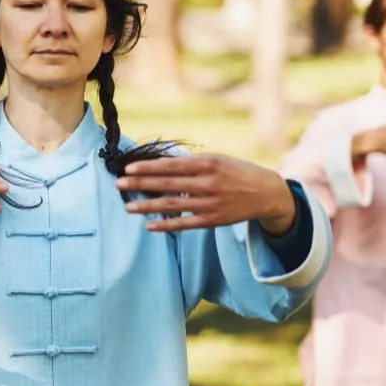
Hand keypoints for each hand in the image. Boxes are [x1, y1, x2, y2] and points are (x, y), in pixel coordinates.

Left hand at [116, 154, 295, 233]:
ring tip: (128, 207)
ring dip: (148, 206)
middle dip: (141, 185)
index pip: (171, 165)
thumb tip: (160, 163)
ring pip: (172, 206)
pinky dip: (166, 225)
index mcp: (208, 163)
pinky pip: (184, 224)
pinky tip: (148, 226)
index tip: (129, 169)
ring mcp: (210, 203)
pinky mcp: (212, 220)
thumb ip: (191, 162)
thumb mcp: (217, 159)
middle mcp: (208, 183)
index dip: (149, 167)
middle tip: (118, 185)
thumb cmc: (236, 172)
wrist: (266, 193)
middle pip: (167, 184)